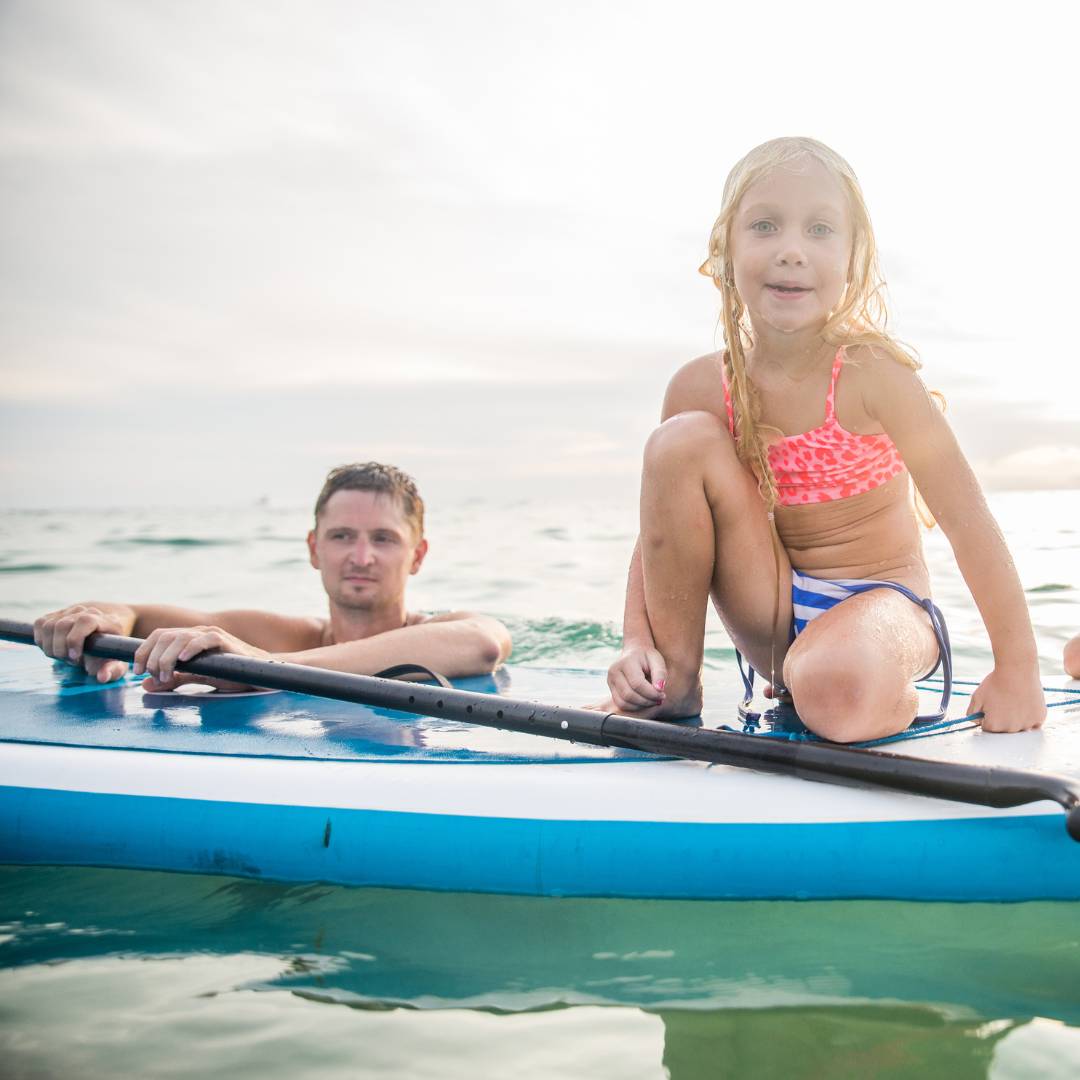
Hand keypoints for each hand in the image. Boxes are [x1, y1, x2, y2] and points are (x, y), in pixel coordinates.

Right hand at [33, 604, 129, 683]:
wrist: (101, 636)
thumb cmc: (108, 652)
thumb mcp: (116, 663)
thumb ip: (113, 671)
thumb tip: (102, 677)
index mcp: (105, 621)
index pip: (85, 621)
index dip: (75, 639)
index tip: (74, 657)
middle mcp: (86, 612)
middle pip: (62, 625)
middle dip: (61, 649)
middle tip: (70, 661)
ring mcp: (70, 611)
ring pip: (48, 626)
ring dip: (51, 647)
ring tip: (64, 656)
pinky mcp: (55, 614)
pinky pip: (40, 625)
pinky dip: (42, 641)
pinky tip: (54, 648)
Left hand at [134, 626, 268, 692]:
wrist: (259, 672)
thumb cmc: (230, 674)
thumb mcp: (197, 678)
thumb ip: (173, 680)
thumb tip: (145, 685)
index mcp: (187, 639)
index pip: (157, 636)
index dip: (143, 652)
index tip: (136, 671)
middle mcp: (196, 633)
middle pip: (164, 636)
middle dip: (153, 658)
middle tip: (154, 677)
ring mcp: (210, 634)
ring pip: (180, 638)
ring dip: (168, 658)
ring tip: (166, 675)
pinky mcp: (224, 640)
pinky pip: (204, 639)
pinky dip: (191, 648)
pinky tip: (184, 660)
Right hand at [606, 644, 667, 713]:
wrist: (635, 652)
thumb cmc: (648, 657)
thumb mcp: (657, 660)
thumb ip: (660, 674)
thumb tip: (659, 689)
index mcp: (626, 662)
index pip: (637, 684)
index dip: (651, 693)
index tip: (662, 695)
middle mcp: (614, 671)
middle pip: (629, 695)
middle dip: (647, 701)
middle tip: (659, 700)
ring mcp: (610, 681)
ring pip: (623, 703)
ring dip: (641, 706)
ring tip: (652, 701)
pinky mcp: (611, 689)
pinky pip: (621, 704)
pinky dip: (634, 707)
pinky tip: (644, 702)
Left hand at [969, 664, 1045, 732]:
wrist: (1017, 671)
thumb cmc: (996, 683)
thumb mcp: (976, 697)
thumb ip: (971, 713)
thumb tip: (975, 721)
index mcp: (994, 726)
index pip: (987, 727)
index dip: (987, 714)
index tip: (991, 704)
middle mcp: (1011, 729)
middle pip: (1003, 729)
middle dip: (1001, 717)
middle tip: (1003, 701)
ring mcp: (1027, 725)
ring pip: (1018, 726)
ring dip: (1016, 718)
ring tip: (1014, 701)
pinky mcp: (1039, 718)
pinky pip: (1033, 722)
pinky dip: (1029, 715)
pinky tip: (1025, 703)